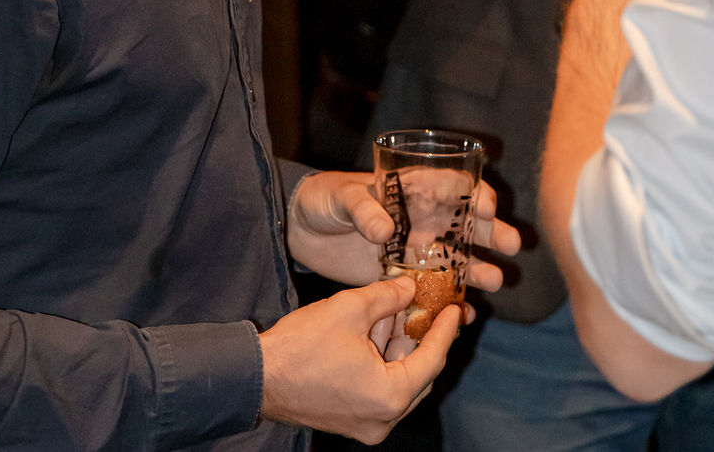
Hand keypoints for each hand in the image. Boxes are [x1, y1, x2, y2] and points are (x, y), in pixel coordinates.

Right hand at [259, 276, 458, 441]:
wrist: (257, 378)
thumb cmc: (301, 346)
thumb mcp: (349, 309)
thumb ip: (387, 296)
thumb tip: (410, 288)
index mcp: (389, 396)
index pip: (432, 360)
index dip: (445, 330)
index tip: (456, 309)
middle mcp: (383, 420)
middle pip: (419, 376)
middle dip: (426, 339)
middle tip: (434, 310)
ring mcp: (367, 426)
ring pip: (400, 383)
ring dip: (403, 349)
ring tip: (404, 313)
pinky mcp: (352, 421)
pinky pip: (382, 391)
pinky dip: (385, 362)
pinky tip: (380, 331)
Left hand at [286, 170, 520, 290]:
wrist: (301, 229)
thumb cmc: (324, 198)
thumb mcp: (341, 197)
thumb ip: (363, 209)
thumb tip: (384, 229)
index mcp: (410, 190)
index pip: (451, 185)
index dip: (474, 192)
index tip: (488, 207)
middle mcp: (419, 219)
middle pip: (463, 224)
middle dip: (490, 232)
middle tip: (511, 245)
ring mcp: (413, 249)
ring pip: (455, 259)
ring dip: (478, 268)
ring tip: (496, 281)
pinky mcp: (401, 277)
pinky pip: (432, 289)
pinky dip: (449, 301)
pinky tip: (464, 313)